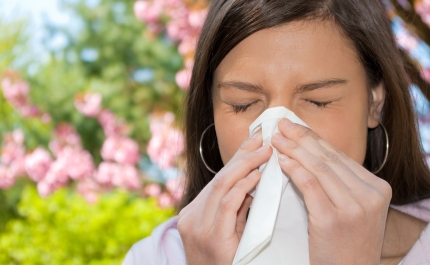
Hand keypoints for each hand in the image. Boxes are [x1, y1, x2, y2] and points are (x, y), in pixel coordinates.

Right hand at [178, 129, 271, 264]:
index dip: (237, 157)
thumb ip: (237, 208)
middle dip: (242, 155)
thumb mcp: (228, 232)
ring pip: (222, 186)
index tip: (254, 140)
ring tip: (265, 151)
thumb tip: (255, 181)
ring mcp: (198, 227)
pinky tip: (257, 175)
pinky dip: (243, 186)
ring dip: (246, 165)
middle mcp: (192, 217)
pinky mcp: (210, 237)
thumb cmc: (226, 264)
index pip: (219, 179)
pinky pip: (228, 204)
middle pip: (220, 177)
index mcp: (194, 213)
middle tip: (262, 137)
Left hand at [271, 118, 391, 264]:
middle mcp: (370, 194)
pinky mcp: (333, 219)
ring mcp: (354, 207)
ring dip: (294, 149)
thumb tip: (310, 152)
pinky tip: (281, 160)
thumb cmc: (347, 242)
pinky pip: (310, 185)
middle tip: (281, 125)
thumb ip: (341, 182)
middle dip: (301, 138)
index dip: (314, 138)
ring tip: (277, 139)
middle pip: (328, 158)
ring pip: (319, 167)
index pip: (339, 156)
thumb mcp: (355, 208)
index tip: (295, 126)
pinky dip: (294, 169)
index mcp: (378, 188)